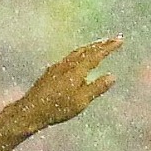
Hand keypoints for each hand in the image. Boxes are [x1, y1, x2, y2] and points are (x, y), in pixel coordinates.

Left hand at [7, 38, 122, 133]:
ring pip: (76, 52)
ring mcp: (57, 67)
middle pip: (86, 50)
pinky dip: (78, 54)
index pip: (96, 54)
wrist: (30, 110)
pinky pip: (68, 57)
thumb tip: (112, 76)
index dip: (109, 47)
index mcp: (77, 70)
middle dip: (100, 44)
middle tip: (111, 39)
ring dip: (88, 47)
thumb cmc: (57, 108)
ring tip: (97, 46)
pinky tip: (77, 60)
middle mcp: (67, 64)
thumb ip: (97, 87)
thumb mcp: (81, 101)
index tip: (120, 39)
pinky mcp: (50, 72)